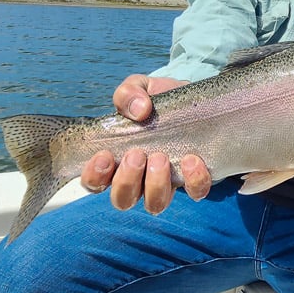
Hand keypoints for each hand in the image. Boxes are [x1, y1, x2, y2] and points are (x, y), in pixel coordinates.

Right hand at [79, 74, 210, 212]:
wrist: (198, 99)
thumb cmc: (160, 100)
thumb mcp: (140, 88)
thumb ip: (129, 94)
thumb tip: (139, 110)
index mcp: (117, 159)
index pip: (94, 182)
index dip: (94, 176)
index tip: (105, 155)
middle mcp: (139, 178)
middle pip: (122, 200)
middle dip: (126, 181)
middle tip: (137, 154)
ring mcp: (168, 183)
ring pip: (154, 204)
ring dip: (155, 185)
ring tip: (161, 157)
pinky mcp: (195, 181)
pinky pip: (195, 193)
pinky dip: (193, 181)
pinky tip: (192, 160)